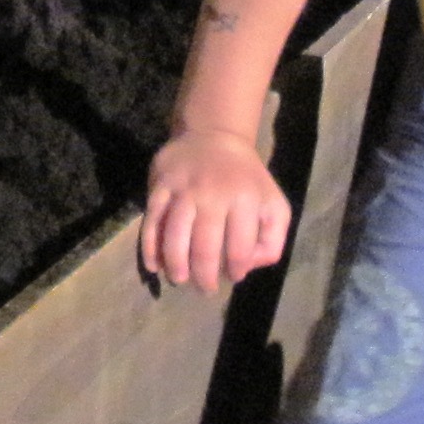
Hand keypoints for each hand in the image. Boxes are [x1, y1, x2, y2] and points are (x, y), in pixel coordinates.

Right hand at [143, 127, 289, 293]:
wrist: (214, 135)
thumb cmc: (246, 179)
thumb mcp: (273, 204)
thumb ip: (271, 240)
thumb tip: (246, 268)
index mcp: (245, 199)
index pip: (239, 248)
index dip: (236, 270)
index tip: (233, 276)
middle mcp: (213, 193)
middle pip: (204, 247)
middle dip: (204, 277)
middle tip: (204, 289)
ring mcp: (184, 189)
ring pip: (174, 236)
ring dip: (176, 266)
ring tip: (180, 280)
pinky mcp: (160, 185)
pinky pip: (151, 221)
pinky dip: (150, 247)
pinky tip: (155, 266)